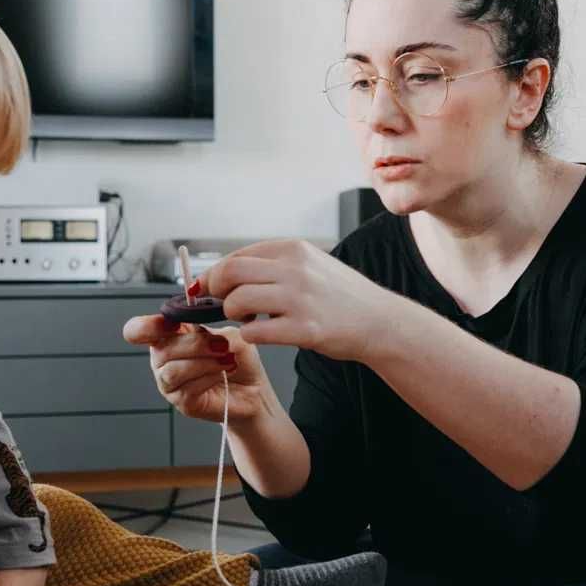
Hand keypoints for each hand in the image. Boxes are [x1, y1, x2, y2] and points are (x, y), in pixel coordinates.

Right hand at [121, 317, 272, 424]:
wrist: (254, 388)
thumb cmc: (237, 357)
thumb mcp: (226, 332)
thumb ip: (208, 325)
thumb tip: (193, 314)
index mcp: (167, 336)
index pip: (137, 330)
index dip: (148, 326)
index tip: (174, 325)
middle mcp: (162, 360)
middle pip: (161, 350)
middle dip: (195, 344)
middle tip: (222, 345)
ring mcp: (169, 383)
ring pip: (173, 370)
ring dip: (204, 362)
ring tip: (227, 359)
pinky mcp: (182, 402)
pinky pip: (187, 388)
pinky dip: (209, 377)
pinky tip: (223, 373)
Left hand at [201, 239, 394, 362]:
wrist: (379, 320)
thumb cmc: (342, 295)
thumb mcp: (311, 264)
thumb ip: (275, 265)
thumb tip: (229, 272)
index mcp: (293, 250)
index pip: (237, 255)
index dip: (215, 273)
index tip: (206, 287)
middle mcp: (295, 269)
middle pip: (230, 273)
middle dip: (215, 290)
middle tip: (219, 303)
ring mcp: (299, 299)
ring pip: (238, 302)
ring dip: (234, 314)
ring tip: (249, 319)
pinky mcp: (304, 329)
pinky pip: (256, 333)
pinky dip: (251, 335)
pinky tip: (263, 334)